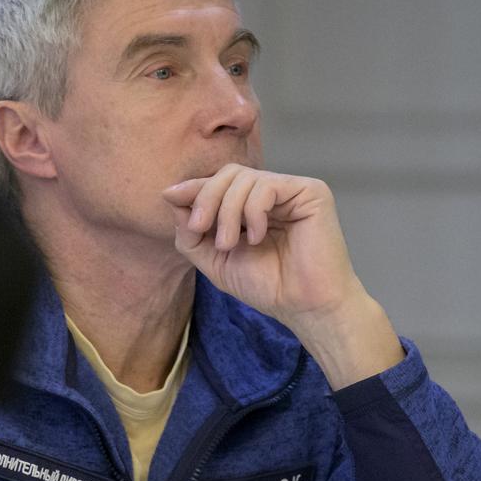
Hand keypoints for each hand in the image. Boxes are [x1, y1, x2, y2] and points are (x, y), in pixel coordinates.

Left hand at [162, 165, 402, 388]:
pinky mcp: (310, 192)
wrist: (304, 306)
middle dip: (207, 198)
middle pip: (228, 174)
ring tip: (229, 244)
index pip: (219, 183)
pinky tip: (257, 238)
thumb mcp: (215, 260)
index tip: (170, 197)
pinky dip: (253, 211)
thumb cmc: (266, 286)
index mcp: (251, 206)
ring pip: (244, 178)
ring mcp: (291, 190)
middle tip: (200, 229)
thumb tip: (171, 196)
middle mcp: (271, 193)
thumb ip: (191, 232)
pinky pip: (267, 186)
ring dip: (227, 212)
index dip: (194, 188)